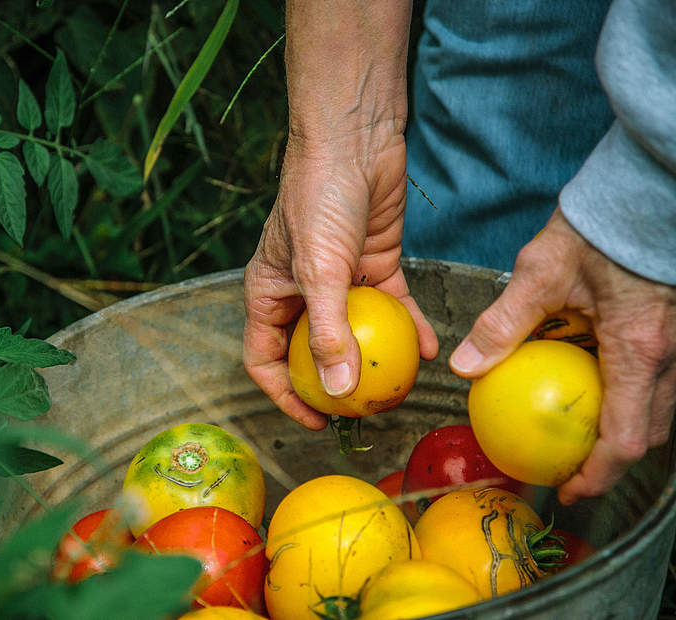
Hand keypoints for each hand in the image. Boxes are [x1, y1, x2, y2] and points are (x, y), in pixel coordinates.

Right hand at [243, 130, 438, 429]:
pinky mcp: (376, 265)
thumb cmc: (318, 197)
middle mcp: (302, 292)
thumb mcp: (318, 269)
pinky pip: (392, 307)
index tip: (316, 421)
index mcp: (269, 294)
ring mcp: (340, 280)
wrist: (355, 139)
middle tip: (366, 411)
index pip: (266, 359)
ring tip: (403, 387)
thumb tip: (336, 389)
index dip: (284, 395)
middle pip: (315, 352)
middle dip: (338, 383)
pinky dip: (409, 327)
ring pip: (359, 332)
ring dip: (379, 359)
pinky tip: (431, 348)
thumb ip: (328, 331)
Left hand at [450, 208, 675, 503]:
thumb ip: (503, 324)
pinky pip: (658, 376)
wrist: (647, 188)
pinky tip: (595, 379)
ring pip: (658, 405)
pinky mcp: (674, 327)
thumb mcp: (540, 273)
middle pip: (650, 430)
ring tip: (579, 431)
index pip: (625, 436)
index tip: (568, 489)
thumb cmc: (599, 224)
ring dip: (622, 426)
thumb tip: (466, 366)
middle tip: (571, 467)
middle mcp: (671, 353)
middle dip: (611, 459)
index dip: (598, 474)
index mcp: (639, 347)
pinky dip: (629, 392)